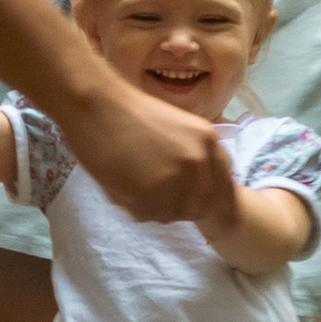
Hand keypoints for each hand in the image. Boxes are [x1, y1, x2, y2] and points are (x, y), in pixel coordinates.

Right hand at [71, 81, 242, 229]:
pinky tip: (123, 185)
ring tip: (134, 184)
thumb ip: (196, 155)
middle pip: (199, 207)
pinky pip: (148, 215)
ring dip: (156, 207)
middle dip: (180, 206)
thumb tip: (204, 187)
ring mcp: (174, 179)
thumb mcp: (180, 127)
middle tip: (156, 193)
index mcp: (208, 141)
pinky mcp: (149, 194)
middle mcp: (197, 161)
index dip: (211, 202)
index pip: (223, 188)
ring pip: (173, 214)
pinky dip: (135, 207)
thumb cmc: (129, 112)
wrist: (97, 106)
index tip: (197, 205)